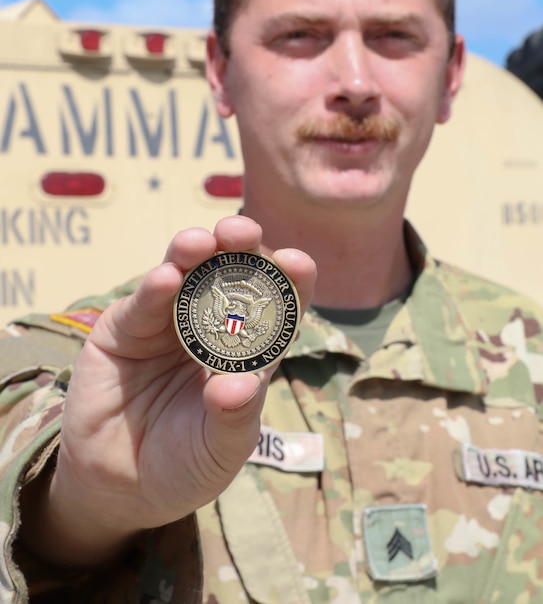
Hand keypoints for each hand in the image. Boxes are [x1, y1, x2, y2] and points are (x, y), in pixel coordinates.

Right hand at [21, 215, 315, 566]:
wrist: (120, 486)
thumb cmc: (185, 465)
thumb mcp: (219, 449)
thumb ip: (233, 418)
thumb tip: (239, 384)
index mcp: (249, 348)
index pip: (278, 305)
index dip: (290, 279)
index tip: (297, 263)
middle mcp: (211, 325)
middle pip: (232, 274)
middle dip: (239, 246)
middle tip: (241, 232)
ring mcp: (167, 322)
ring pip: (185, 274)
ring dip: (193, 252)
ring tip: (200, 244)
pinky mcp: (125, 329)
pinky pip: (142, 303)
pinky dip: (153, 288)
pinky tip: (164, 279)